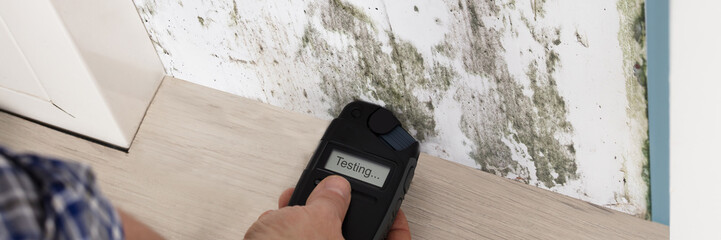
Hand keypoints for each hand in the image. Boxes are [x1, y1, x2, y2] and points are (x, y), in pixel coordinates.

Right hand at [244, 175, 410, 239]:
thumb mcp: (315, 219)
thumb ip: (331, 200)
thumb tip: (335, 188)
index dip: (396, 225)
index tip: (394, 209)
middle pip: (352, 239)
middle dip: (338, 216)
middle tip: (335, 198)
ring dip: (306, 222)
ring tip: (295, 203)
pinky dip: (290, 236)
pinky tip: (279, 220)